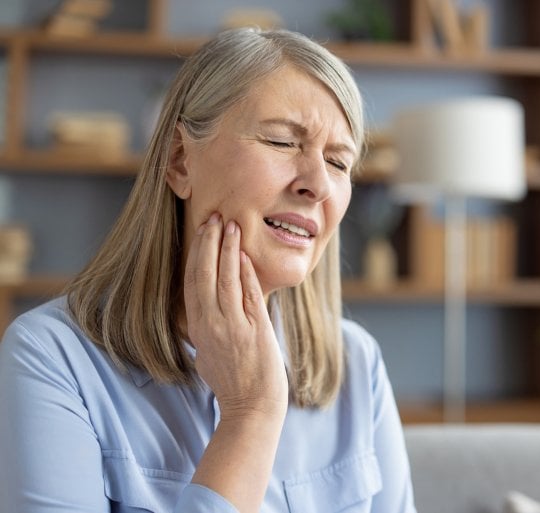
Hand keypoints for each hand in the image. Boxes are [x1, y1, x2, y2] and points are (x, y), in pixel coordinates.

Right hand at [183, 212, 288, 421]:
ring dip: (227, 249)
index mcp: (197, 328)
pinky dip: (245, 272)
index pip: (192, 282)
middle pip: (204, 274)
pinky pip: (248, 294)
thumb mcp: (209, 354)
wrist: (252, 408)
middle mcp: (210, 324)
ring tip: (230, 224)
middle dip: (208, 243)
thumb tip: (208, 311)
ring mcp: (231, 326)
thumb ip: (208, 329)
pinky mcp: (254, 330)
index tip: (200, 232)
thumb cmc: (233, 383)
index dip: (195, 254)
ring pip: (225, 279)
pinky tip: (245, 253)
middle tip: (214, 216)